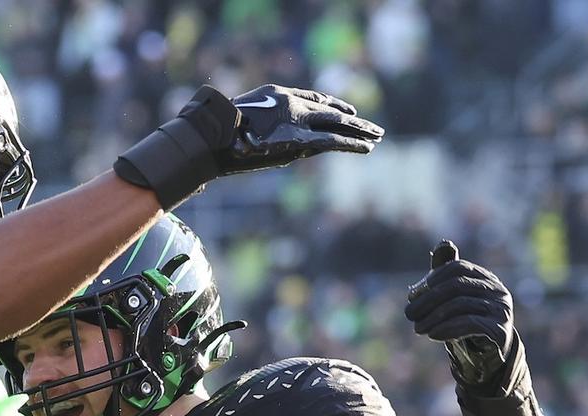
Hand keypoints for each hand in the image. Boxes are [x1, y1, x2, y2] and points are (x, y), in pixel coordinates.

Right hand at [115, 85, 381, 209]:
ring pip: (337, 124)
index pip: (310, 98)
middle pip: (328, 110)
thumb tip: (240, 144)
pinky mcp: (300, 140)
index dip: (330, 104)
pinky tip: (368, 147)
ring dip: (360, 130)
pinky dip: (352, 143)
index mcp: (275, 95)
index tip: (345, 110)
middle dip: (351, 118)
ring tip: (377, 136)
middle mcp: (289, 103)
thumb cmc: (213, 136)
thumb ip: (247, 131)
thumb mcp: (233, 129)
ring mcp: (296, 120)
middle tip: (370, 126)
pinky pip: (334, 141)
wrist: (211, 139)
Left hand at [405, 241, 516, 388]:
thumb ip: (447, 275)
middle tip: (409, 314)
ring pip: (461, 305)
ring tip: (417, 329)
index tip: (412, 296)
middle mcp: (497, 290)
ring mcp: (501, 309)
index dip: (431, 279)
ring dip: (433, 317)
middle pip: (457, 286)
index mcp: (485, 278)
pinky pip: (470, 323)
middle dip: (428, 299)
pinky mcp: (501, 330)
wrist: (489, 356)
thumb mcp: (455, 298)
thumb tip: (443, 244)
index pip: (457, 268)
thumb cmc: (468, 322)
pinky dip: (447, 328)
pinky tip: (432, 335)